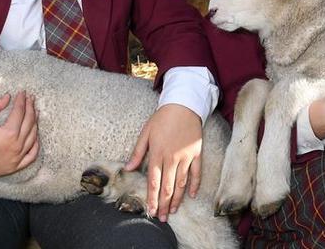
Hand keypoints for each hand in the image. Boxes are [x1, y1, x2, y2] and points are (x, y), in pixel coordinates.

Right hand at [0, 91, 38, 178]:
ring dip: (35, 122)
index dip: (22, 100)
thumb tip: (8, 96)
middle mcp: (16, 145)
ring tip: (34, 112)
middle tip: (30, 98)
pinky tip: (35, 136)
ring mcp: (17, 157)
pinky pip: (32, 155)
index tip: (22, 92)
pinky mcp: (15, 166)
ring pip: (33, 137)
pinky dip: (36, 144)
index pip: (20, 112)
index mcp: (8, 133)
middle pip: (29, 122)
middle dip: (31, 108)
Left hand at [124, 104, 202, 221]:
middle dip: (164, 204)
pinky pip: (196, 173)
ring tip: (173, 211)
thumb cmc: (162, 118)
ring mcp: (186, 156)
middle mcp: (172, 158)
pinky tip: (191, 195)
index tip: (151, 211)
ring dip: (177, 199)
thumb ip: (137, 152)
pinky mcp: (197, 153)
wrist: (184, 105)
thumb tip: (127, 168)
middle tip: (162, 218)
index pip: (154, 182)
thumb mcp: (146, 133)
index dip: (152, 198)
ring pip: (181, 183)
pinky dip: (194, 185)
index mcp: (157, 153)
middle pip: (168, 187)